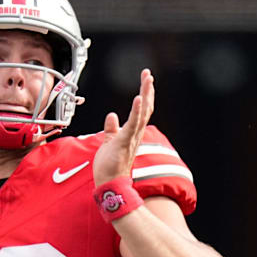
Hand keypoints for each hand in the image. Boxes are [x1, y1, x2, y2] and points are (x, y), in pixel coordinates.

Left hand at [93, 68, 154, 185]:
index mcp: (132, 132)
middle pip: (145, 108)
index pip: (141, 110)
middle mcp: (136, 134)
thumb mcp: (108, 141)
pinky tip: (139, 98)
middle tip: (148, 74)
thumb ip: (111, 128)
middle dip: (147, 90)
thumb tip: (112, 116)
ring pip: (142, 113)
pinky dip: (136, 111)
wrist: (109, 183)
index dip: (144, 95)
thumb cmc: (109, 166)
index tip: (145, 80)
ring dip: (145, 95)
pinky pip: (133, 124)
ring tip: (147, 79)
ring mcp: (132, 137)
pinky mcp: (125, 141)